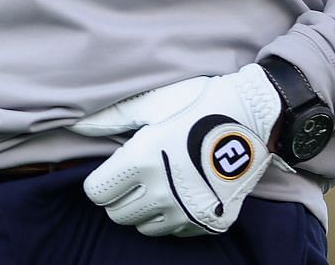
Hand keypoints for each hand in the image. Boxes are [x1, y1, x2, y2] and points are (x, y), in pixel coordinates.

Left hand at [69, 64, 286, 236]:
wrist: (256, 118)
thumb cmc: (198, 103)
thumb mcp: (152, 103)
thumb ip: (111, 118)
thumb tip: (77, 127)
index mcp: (143, 161)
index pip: (98, 194)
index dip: (100, 181)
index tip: (112, 170)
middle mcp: (163, 193)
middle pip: (118, 215)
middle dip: (119, 197)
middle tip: (133, 177)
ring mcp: (189, 212)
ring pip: (144, 228)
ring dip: (144, 209)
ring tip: (158, 183)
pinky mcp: (211, 222)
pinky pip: (176, 232)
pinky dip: (173, 217)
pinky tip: (181, 192)